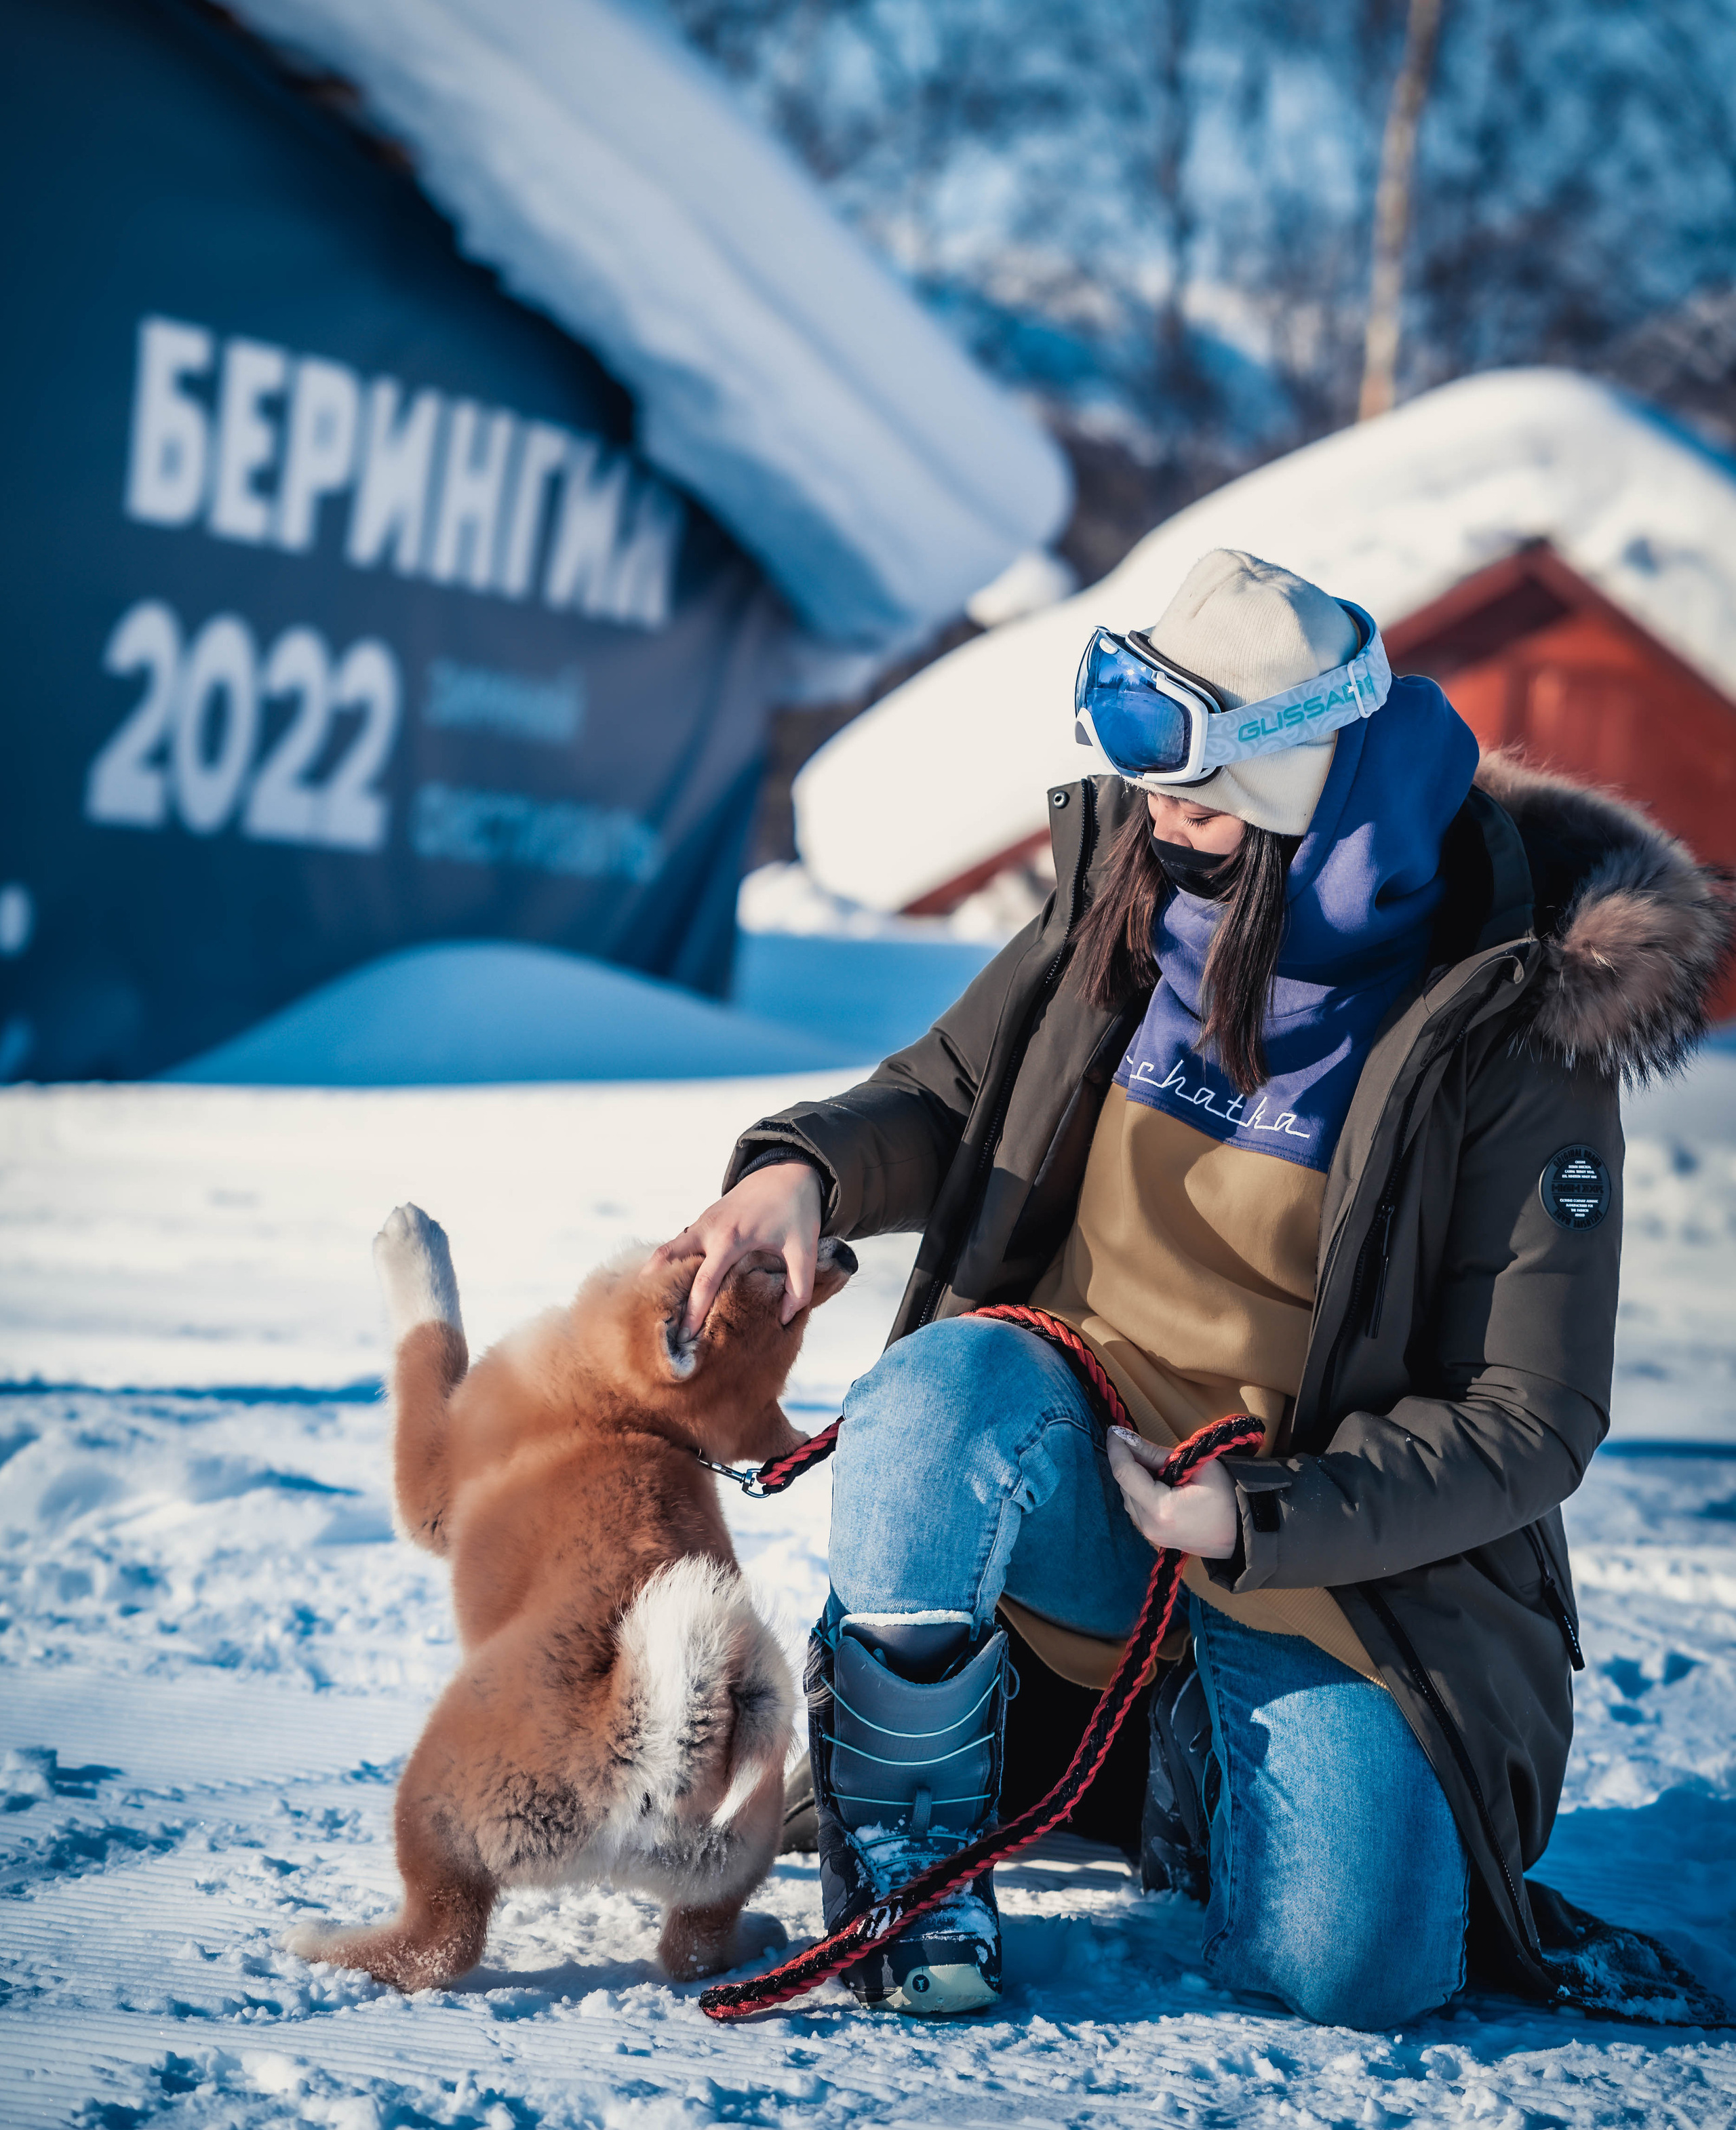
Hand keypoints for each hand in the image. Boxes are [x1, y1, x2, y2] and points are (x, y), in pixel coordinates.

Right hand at [654, 1162, 823, 1335]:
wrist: (787, 1170)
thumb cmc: (796, 1210)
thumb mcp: (804, 1248)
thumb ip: (799, 1286)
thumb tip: (784, 1318)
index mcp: (730, 1239)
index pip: (703, 1282)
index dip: (693, 1312)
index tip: (686, 1338)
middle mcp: (708, 1230)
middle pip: (668, 1261)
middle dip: (658, 1291)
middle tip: (653, 1323)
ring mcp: (702, 1223)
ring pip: (668, 1251)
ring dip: (657, 1275)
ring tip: (648, 1306)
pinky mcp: (703, 1221)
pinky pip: (678, 1244)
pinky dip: (668, 1264)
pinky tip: (667, 1285)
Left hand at [1107, 1427, 1239, 1559]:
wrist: (1242, 1534)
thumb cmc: (1228, 1498)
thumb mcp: (1198, 1466)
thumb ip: (1159, 1454)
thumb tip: (1129, 1440)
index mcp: (1162, 1510)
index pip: (1125, 1473)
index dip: (1117, 1448)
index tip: (1115, 1430)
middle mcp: (1149, 1526)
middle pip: (1124, 1485)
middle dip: (1127, 1459)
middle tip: (1138, 1440)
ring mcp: (1150, 1534)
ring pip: (1127, 1495)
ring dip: (1133, 1474)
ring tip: (1153, 1460)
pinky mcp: (1153, 1535)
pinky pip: (1136, 1506)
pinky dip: (1139, 1488)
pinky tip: (1155, 1477)